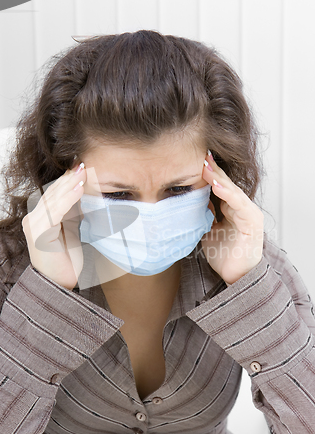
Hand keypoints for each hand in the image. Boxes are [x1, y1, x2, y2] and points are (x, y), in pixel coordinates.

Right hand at [22, 163, 87, 289]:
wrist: (60, 283)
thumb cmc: (66, 259)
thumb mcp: (72, 230)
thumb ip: (73, 213)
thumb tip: (83, 194)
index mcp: (41, 217)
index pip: (54, 192)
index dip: (67, 179)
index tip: (81, 165)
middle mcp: (34, 219)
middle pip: (53, 193)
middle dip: (69, 178)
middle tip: (84, 163)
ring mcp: (35, 226)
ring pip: (54, 200)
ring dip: (70, 185)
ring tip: (84, 173)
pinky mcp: (40, 234)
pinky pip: (56, 212)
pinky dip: (68, 199)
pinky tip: (79, 189)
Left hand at [201, 151, 263, 284]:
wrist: (234, 278)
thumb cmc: (222, 255)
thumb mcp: (205, 231)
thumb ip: (200, 216)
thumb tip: (182, 203)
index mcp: (229, 208)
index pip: (218, 186)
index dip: (207, 174)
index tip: (193, 161)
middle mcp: (240, 208)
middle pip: (225, 184)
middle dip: (212, 170)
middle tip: (199, 155)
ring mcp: (248, 214)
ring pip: (232, 191)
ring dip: (219, 179)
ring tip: (206, 167)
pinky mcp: (252, 223)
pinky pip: (240, 205)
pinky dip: (229, 194)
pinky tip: (217, 186)